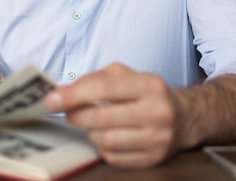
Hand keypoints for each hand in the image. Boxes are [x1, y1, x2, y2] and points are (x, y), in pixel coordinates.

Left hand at [44, 63, 184, 167]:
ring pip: (106, 140)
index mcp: (150, 85)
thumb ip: (95, 79)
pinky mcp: (153, 159)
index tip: (51, 99)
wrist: (183, 118)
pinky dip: (102, 147)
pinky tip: (107, 136)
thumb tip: (63, 92)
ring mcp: (158, 138)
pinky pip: (114, 157)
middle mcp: (158, 112)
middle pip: (102, 118)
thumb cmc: (146, 94)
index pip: (104, 88)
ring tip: (93, 123)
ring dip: (91, 132)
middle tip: (68, 112)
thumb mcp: (126, 76)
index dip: (74, 94)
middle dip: (77, 115)